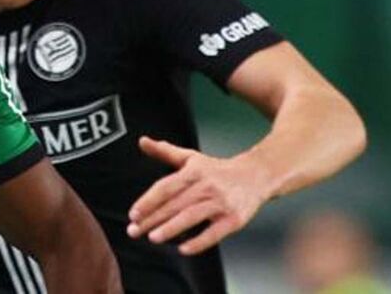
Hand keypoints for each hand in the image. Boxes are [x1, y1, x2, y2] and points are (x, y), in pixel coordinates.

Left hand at [125, 136, 272, 254]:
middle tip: (133, 231)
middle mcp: (207, 186)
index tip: (133, 214)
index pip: (166, 187)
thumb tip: (142, 141)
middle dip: (152, 219)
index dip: (149, 201)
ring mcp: (221, 203)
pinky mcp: (234, 219)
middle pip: (175, 204)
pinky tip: (183, 249)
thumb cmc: (217, 170)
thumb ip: (165, 151)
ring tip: (153, 238)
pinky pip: (214, 233)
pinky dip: (198, 242)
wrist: (257, 175)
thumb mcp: (192, 158)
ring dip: (171, 228)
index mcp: (194, 171)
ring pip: (192, 217)